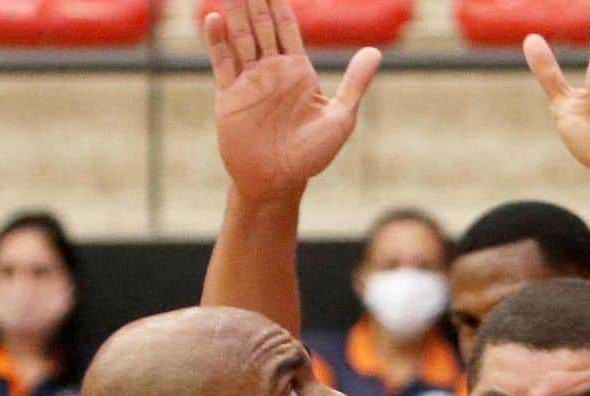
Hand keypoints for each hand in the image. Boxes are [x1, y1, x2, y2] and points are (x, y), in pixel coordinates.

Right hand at [204, 0, 381, 201]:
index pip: (286, 25)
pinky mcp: (230, 96)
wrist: (277, 183)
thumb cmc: (310, 157)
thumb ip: (354, 84)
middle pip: (262, 23)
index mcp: (297, 71)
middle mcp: (271, 70)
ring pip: (241, 36)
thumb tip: (375, 52)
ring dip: (236, 10)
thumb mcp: (340, 119)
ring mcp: (249, 81)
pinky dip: (217, 41)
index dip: (279, 0)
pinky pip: (222, 63)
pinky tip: (214, 18)